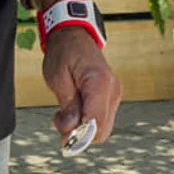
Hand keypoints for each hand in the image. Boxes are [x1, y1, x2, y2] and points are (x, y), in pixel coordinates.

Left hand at [42, 28, 122, 145]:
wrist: (74, 35)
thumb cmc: (64, 53)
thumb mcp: (58, 78)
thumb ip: (68, 105)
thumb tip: (72, 131)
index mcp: (99, 82)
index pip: (95, 122)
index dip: (79, 135)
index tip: (62, 137)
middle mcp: (112, 89)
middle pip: (101, 130)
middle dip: (79, 134)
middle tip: (59, 120)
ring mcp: (114, 94)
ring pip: (102, 128)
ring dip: (82, 129)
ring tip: (64, 112)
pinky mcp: (112, 97)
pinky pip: (102, 119)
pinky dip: (87, 121)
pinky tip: (74, 109)